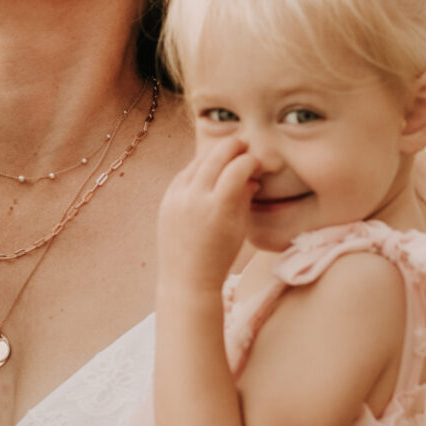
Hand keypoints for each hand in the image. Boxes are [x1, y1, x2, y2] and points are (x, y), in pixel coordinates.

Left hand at [156, 138, 259, 296]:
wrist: (187, 279)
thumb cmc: (220, 256)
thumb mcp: (240, 227)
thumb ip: (245, 196)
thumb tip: (251, 175)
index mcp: (218, 208)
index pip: (238, 168)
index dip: (252, 160)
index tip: (259, 163)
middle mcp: (195, 199)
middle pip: (217, 156)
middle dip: (235, 147)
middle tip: (245, 147)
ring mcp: (177, 198)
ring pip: (198, 160)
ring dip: (215, 153)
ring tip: (229, 154)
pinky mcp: (166, 200)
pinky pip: (184, 173)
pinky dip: (198, 167)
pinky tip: (209, 168)